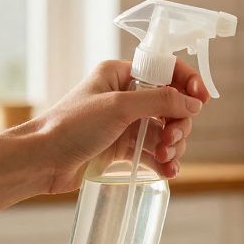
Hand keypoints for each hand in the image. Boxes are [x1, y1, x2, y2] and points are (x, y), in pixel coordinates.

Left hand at [28, 60, 208, 193]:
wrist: (41, 161)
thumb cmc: (70, 126)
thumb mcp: (118, 107)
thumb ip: (160, 101)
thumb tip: (194, 103)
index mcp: (122, 75)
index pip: (166, 71)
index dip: (188, 83)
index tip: (202, 100)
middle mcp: (126, 97)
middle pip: (173, 105)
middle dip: (179, 124)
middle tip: (172, 140)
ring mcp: (126, 124)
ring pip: (167, 131)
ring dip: (174, 146)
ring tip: (165, 159)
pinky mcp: (123, 148)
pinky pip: (155, 152)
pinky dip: (165, 162)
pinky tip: (168, 171)